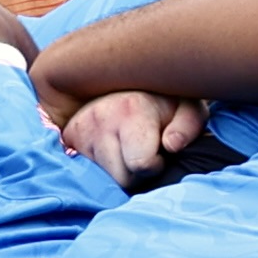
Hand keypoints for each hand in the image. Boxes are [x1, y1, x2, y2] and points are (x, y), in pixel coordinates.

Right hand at [62, 89, 199, 181]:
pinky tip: (112, 150)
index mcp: (131, 109)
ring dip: (119, 170)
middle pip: (121, 179)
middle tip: (143, 152)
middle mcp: (99, 117)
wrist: (125, 78)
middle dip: (137, 173)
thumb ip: (188, 126)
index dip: (156, 165)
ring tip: (128, 148)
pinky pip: (87, 171)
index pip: (141, 165)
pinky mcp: (69, 136)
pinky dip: (102, 167)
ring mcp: (80, 128)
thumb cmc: (164, 99)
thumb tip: (172, 145)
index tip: (160, 152)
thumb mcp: (187, 107)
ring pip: (103, 179)